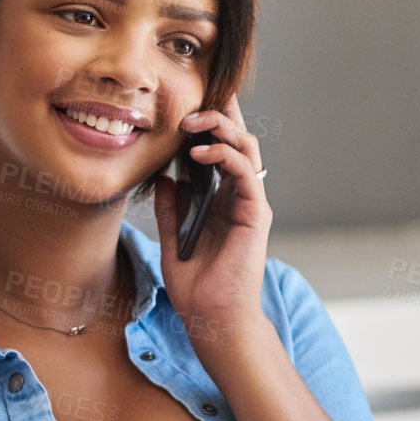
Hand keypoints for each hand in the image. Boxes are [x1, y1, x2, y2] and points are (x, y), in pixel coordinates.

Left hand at [152, 94, 269, 332]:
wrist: (213, 317)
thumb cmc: (197, 286)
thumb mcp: (172, 237)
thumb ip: (171, 207)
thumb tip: (164, 178)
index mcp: (223, 199)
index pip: (221, 149)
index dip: (209, 123)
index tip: (186, 102)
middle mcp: (240, 196)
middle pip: (238, 139)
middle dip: (218, 113)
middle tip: (189, 102)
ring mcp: (250, 202)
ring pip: (246, 147)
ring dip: (220, 127)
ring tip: (191, 123)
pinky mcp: (256, 212)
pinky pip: (245, 171)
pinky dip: (224, 155)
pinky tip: (197, 152)